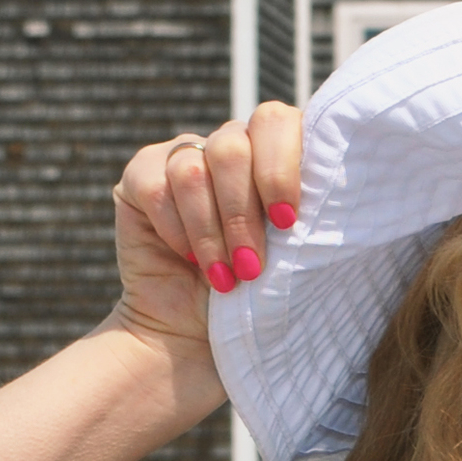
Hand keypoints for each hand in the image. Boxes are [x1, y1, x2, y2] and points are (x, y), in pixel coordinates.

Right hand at [113, 104, 302, 346]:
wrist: (193, 337)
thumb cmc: (254, 299)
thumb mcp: (290, 255)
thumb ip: (298, 215)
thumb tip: (320, 197)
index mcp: (274, 152)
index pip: (277, 122)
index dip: (280, 166)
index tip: (287, 221)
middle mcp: (229, 145)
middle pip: (232, 145)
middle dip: (243, 212)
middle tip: (252, 265)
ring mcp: (182, 156)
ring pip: (192, 170)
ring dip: (210, 231)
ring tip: (224, 277)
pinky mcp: (141, 177)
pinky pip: (156, 188)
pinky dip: (176, 229)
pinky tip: (188, 258)